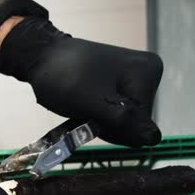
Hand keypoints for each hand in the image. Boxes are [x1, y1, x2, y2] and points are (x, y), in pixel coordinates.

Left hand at [0, 18, 162, 147]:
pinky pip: (118, 112)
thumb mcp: (93, 102)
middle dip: (109, 124)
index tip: (93, 111)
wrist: (40, 56)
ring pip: (126, 121)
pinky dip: (100, 115)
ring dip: (102, 121)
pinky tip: (87, 105)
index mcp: (149, 72)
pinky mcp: (122, 84)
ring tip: (84, 105)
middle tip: (86, 108)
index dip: (115, 127)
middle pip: (136, 122)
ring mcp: (135, 78)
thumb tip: (154, 138)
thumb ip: (124, 120)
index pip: (142, 124)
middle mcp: (149, 73)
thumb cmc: (64, 76)